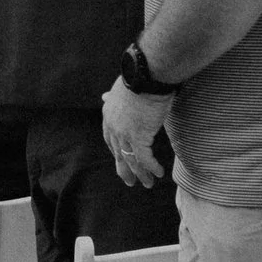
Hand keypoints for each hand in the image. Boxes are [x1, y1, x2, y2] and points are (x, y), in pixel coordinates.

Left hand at [100, 75, 173, 189]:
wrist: (145, 76)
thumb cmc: (138, 78)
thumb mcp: (120, 89)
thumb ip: (113, 97)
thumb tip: (104, 97)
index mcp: (108, 115)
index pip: (109, 139)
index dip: (116, 152)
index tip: (121, 160)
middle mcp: (113, 127)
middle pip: (118, 154)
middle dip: (125, 169)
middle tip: (130, 182)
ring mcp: (125, 134)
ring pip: (131, 160)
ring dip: (141, 174)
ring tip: (147, 184)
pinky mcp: (139, 137)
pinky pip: (144, 159)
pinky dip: (151, 168)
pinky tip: (158, 173)